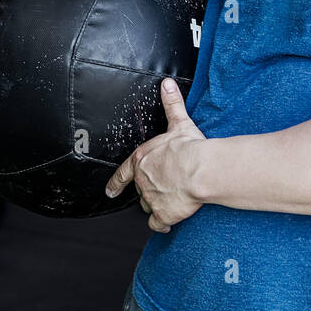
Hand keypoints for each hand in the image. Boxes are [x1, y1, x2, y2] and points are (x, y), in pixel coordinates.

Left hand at [106, 78, 206, 232]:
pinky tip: (168, 223)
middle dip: (149, 189)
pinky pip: (157, 224)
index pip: (122, 173)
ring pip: (147, 206)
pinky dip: (161, 224)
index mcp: (142, 159)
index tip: (110, 191)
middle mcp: (142, 180)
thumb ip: (171, 104)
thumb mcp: (179, 123)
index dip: (116, 183)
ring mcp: (151, 198)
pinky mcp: (163, 214)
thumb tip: (167, 85)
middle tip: (161, 188)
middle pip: (140, 189)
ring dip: (155, 205)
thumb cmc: (189, 148)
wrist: (200, 170)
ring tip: (167, 202)